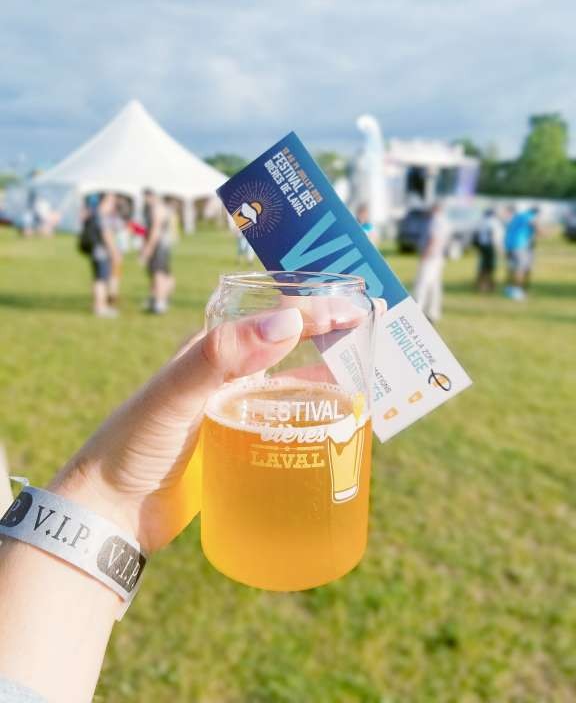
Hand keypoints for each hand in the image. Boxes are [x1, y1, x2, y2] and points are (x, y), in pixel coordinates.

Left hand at [50, 298, 380, 553]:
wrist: (108, 513)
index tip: (354, 310)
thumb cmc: (132, 447)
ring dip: (325, 384)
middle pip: (288, 351)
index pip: (271, 321)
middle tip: (370, 342)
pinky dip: (312, 423)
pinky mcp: (239, 448)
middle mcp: (227, 378)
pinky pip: (285, 427)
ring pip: (291, 390)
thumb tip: (285, 322)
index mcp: (211, 354)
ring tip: (364, 388)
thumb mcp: (173, 396)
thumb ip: (220, 357)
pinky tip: (335, 432)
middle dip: (328, 341)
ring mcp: (234, 414)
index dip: (313, 311)